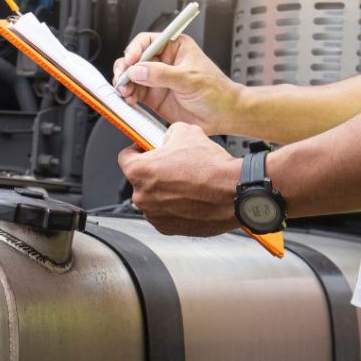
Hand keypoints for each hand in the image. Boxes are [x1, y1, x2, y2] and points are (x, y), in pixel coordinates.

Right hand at [112, 33, 241, 134]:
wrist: (224, 116)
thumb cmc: (216, 92)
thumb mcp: (189, 79)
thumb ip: (162, 74)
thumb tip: (138, 70)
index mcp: (174, 48)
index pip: (147, 42)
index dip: (135, 50)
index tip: (130, 61)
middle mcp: (163, 62)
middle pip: (134, 60)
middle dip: (125, 68)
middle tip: (122, 79)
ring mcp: (157, 80)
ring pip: (131, 77)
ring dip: (124, 84)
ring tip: (125, 92)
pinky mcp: (154, 97)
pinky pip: (135, 93)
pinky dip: (128, 96)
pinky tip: (130, 100)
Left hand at [118, 122, 240, 235]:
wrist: (235, 192)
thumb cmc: (212, 167)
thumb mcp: (186, 131)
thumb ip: (167, 134)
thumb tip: (167, 138)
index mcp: (140, 171)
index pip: (125, 158)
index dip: (137, 150)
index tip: (145, 150)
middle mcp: (143, 196)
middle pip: (140, 180)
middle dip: (154, 172)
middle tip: (173, 166)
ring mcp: (155, 215)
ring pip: (153, 199)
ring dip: (164, 191)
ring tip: (186, 182)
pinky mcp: (168, 228)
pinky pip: (165, 214)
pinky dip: (174, 207)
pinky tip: (190, 197)